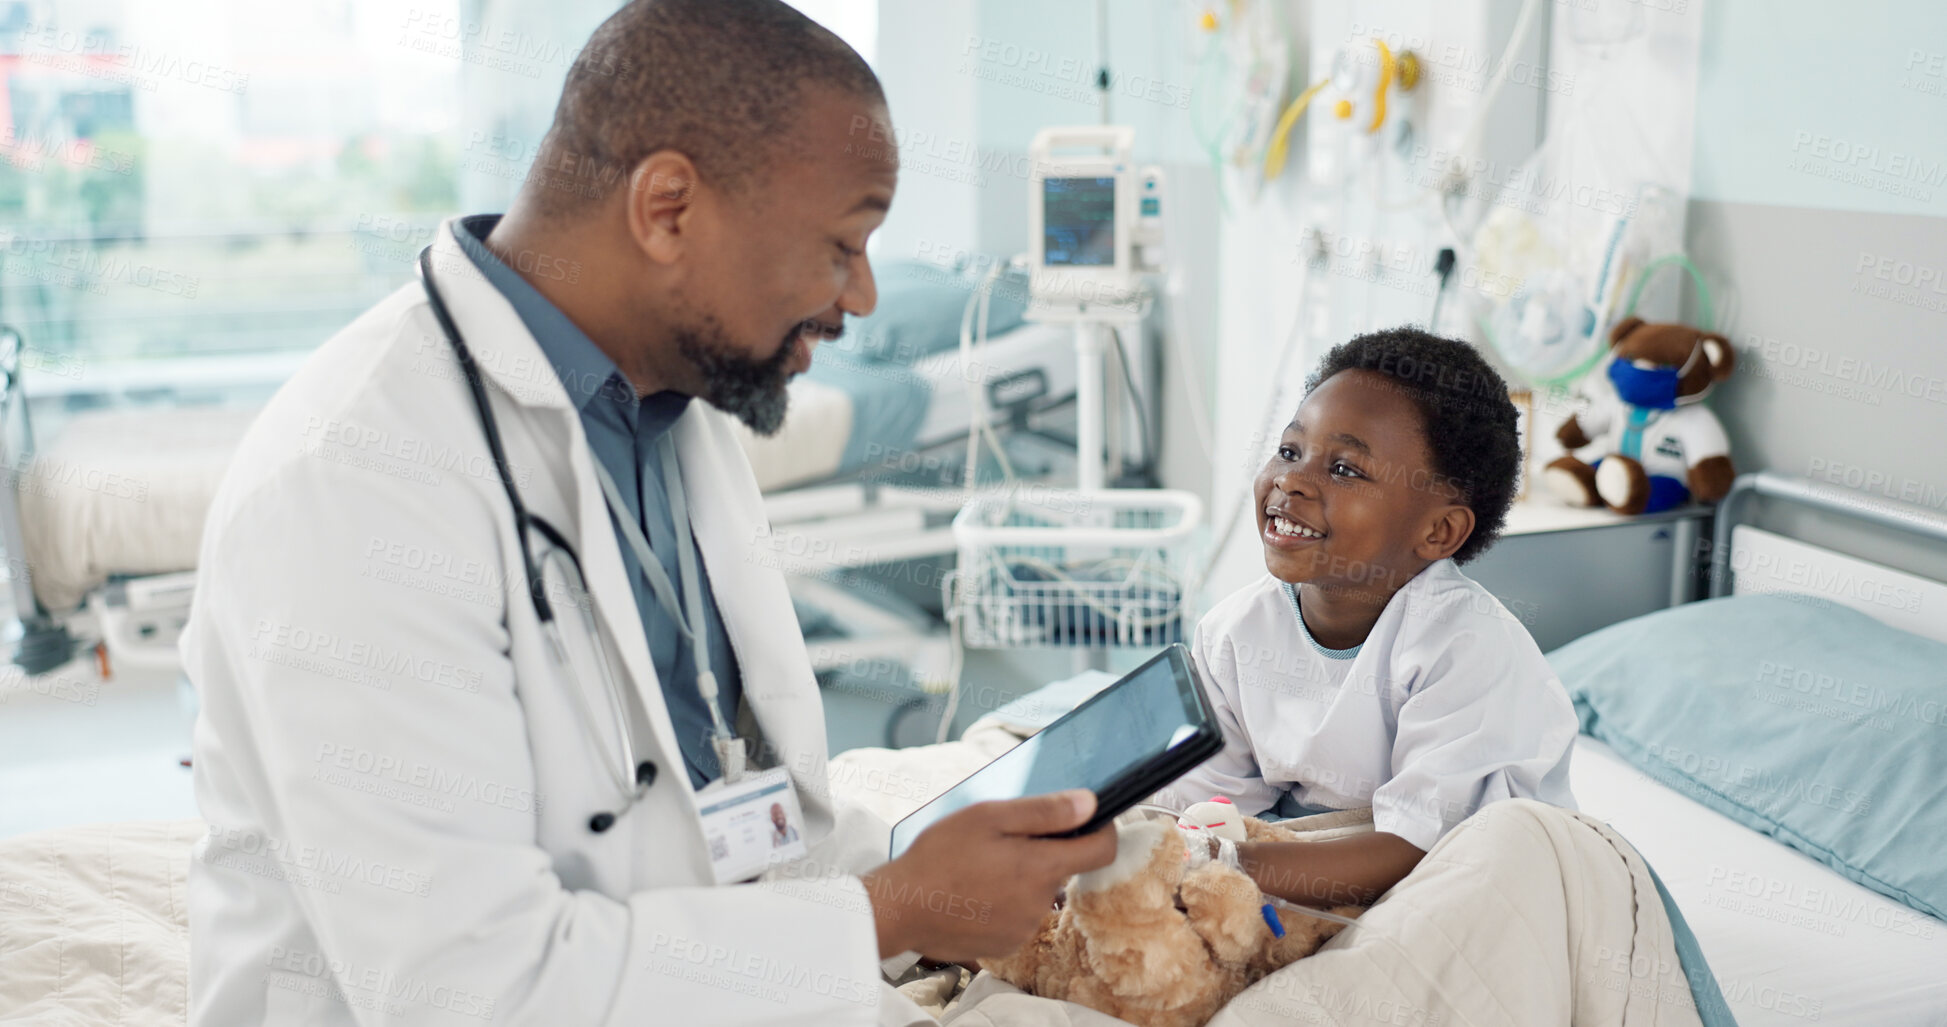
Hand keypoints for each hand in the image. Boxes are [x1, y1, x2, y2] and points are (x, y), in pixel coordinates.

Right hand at [863, 790, 1115, 962]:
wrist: (900, 908)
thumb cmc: (939, 856)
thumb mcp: (988, 817)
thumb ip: (1044, 811)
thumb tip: (1091, 803)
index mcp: (1041, 867)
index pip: (1102, 851)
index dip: (1101, 830)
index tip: (1087, 820)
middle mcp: (1040, 904)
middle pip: (1064, 870)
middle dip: (1044, 851)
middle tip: (1003, 839)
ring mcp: (1024, 929)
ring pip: (1039, 893)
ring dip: (1022, 878)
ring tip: (981, 867)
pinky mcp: (1006, 945)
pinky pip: (1020, 916)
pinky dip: (1006, 902)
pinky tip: (976, 892)